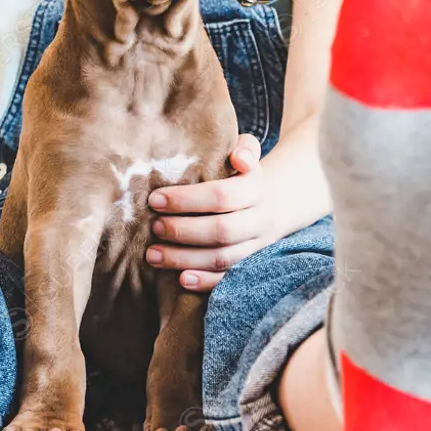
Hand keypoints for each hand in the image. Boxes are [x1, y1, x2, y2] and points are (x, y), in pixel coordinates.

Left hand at [146, 134, 271, 291]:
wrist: (277, 201)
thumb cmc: (244, 173)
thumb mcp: (247, 152)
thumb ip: (244, 148)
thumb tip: (238, 157)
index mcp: (256, 188)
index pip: (222, 196)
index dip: (187, 200)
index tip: (155, 199)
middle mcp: (260, 219)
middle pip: (221, 230)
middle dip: (182, 230)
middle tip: (154, 226)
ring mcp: (257, 246)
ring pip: (222, 258)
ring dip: (185, 258)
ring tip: (153, 255)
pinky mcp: (250, 266)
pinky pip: (229, 279)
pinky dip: (205, 282)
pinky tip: (180, 279)